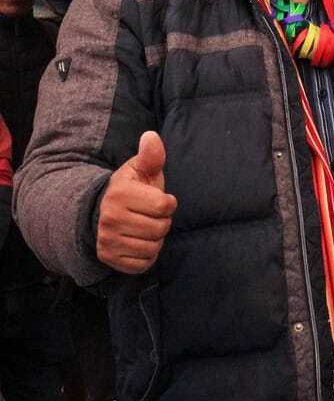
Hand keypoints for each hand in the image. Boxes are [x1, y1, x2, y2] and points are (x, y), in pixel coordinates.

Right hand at [96, 131, 176, 273]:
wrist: (100, 213)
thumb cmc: (129, 190)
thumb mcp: (139, 170)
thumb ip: (151, 156)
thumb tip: (151, 136)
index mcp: (119, 194)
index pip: (165, 206)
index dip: (167, 203)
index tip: (156, 199)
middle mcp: (110, 218)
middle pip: (161, 228)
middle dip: (161, 221)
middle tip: (148, 215)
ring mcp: (107, 240)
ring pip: (153, 247)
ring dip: (155, 239)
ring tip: (142, 227)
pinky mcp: (109, 258)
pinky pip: (143, 264)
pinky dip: (147, 255)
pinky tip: (137, 242)